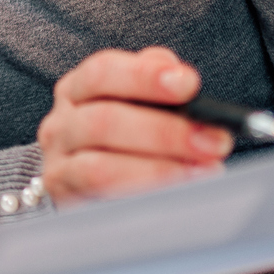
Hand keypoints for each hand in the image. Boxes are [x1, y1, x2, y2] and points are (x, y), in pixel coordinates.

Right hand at [36, 47, 231, 205]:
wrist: (81, 187)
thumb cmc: (120, 138)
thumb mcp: (132, 102)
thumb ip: (151, 81)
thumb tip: (174, 71)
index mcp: (77, 90)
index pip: (103, 72)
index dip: (145, 76)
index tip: (189, 84)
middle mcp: (61, 124)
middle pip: (105, 121)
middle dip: (166, 131)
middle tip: (215, 140)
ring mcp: (58, 165)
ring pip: (101, 166)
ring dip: (160, 168)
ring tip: (204, 171)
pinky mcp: (66, 201)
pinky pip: (102, 199)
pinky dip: (143, 192)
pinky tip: (176, 192)